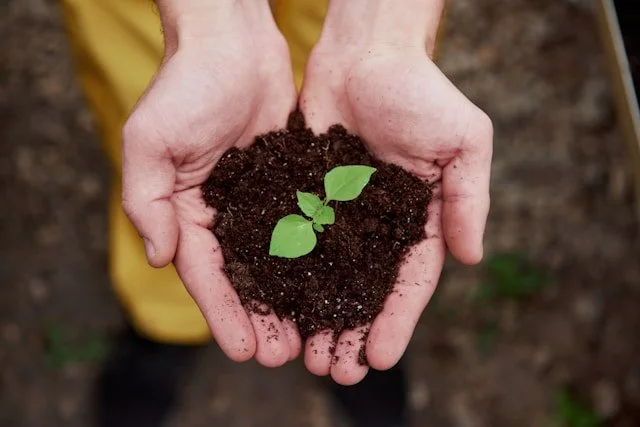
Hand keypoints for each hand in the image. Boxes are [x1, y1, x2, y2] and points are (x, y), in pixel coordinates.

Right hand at [122, 0, 299, 366]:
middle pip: (243, 278)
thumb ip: (148, 202)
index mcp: (187, 211)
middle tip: (283, 356)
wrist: (232, 43)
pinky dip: (314, 259)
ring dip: (291, 299)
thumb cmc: (186, 87)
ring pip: (277, 261)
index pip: (205, 274)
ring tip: (311, 335)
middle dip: (261, 318)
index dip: (224, 314)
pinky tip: (332, 284)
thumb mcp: (150, 142)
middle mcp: (223, 213)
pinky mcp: (290, 183)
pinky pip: (302, 228)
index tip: (243, 350)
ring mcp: (259, 200)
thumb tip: (161, 259)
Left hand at [299, 0, 492, 384]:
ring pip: (327, 277)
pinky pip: (297, 242)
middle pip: (365, 290)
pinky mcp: (307, 196)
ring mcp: (341, 214)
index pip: (409, 282)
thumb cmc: (421, 90)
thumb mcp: (464, 141)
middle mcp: (379, 224)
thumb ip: (469, 198)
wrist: (366, 52)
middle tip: (335, 372)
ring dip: (317, 318)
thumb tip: (473, 257)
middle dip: (351, 332)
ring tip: (306, 356)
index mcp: (419, 218)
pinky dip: (288, 277)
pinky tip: (276, 306)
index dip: (395, 321)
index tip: (377, 358)